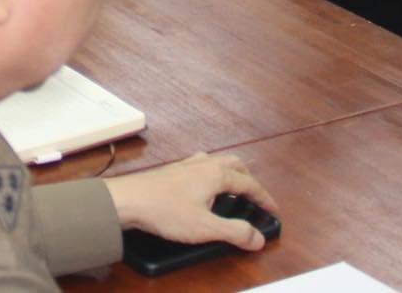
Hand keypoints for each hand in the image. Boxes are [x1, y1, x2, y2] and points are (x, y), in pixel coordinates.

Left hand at [104, 152, 274, 250]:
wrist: (128, 201)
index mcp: (217, 174)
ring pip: (217, 163)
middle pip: (236, 165)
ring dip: (230, 174)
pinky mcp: (174, 171)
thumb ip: (234, 232)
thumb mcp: (206, 227)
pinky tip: (204, 189)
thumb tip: (257, 237)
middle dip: (249, 180)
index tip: (273, 210)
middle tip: (256, 198)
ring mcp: (187, 165)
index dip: (264, 199)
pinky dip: (212, 175)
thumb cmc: (163, 209)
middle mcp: (204, 164)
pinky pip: (201, 166)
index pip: (250, 184)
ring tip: (233, 191)